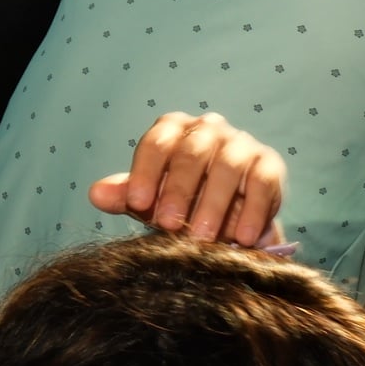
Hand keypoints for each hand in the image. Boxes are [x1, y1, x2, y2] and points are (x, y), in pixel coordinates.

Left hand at [89, 111, 285, 247]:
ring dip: (215, 203)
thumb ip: (126, 195)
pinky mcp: (269, 163)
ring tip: (205, 237)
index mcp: (173, 128)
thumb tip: (95, 195)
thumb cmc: (180, 200)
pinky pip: (262, 181)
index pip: (156, 143)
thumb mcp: (151, 199)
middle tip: (170, 225)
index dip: (145, 173)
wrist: (228, 215)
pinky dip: (254, 210)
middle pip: (191, 153)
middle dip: (179, 191)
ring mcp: (240, 142)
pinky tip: (244, 237)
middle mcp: (207, 128)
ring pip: (227, 165)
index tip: (138, 204)